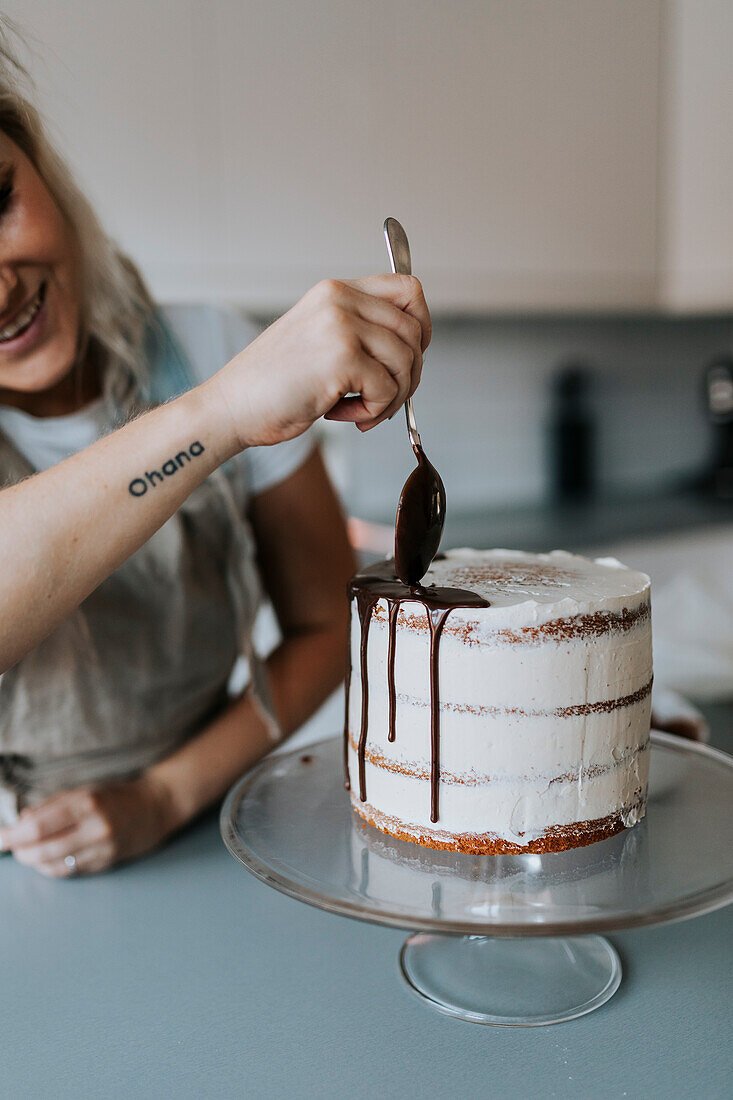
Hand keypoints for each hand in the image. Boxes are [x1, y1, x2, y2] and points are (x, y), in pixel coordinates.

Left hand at [0, 773, 177, 876]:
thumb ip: (52, 806)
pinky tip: (48, 859)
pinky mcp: (107, 864)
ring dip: (34, 862)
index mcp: (86, 804)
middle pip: (42, 851)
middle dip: (20, 851)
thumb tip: (21, 822)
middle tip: (12, 846)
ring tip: (28, 852)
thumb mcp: (84, 790)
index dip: (12, 836)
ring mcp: (102, 849)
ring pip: (54, 866)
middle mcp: (94, 829)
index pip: (38, 826)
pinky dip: (53, 867)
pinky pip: (70, 872)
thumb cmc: (117, 795)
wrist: (157, 806)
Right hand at [207, 274, 430, 447]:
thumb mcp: (318, 339)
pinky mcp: (342, 358)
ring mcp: (342, 326)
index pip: (408, 288)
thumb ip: (358, 331)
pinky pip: (388, 389)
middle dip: (410, 374)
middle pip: (414, 330)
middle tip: (384, 399)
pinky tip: (343, 416)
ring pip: (406, 362)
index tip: (411, 356)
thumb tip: (412, 350)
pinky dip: (374, 412)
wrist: (231, 407)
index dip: (422, 325)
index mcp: (336, 291)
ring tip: (360, 412)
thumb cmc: (273, 384)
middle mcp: (340, 299)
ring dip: (392, 398)